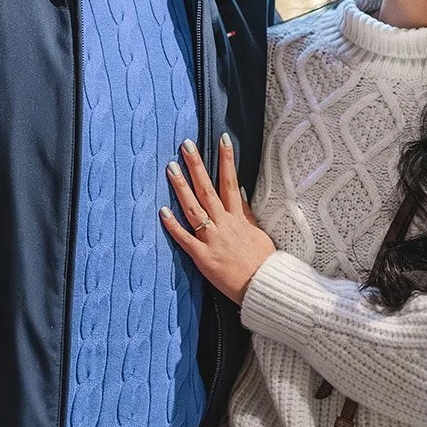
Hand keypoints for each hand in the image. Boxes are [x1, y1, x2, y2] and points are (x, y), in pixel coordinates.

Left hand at [161, 134, 274, 306]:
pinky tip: (161, 210)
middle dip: (197, 166)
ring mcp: (212, 239)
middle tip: (186, 145)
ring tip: (171, 167)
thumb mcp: (258, 233)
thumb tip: (240, 191)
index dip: (227, 160)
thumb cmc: (263, 262)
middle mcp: (224, 224)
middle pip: (208, 189)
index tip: (222, 139)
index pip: (231, 182)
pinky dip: (173, 225)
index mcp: (239, 218)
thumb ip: (246, 213)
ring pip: (194, 208)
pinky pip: (184, 238)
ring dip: (181, 187)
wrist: (265, 287)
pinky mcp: (202, 256)